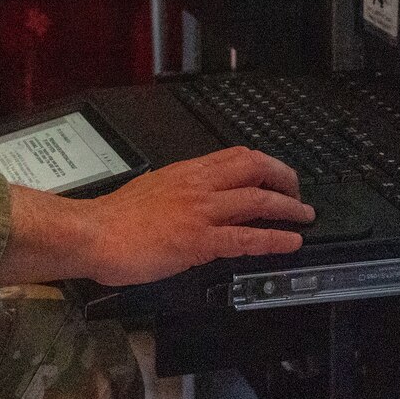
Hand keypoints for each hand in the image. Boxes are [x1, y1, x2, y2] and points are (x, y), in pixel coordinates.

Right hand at [0, 147, 310, 287]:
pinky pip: (246, 238)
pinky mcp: (199, 240)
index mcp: (186, 172)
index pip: (235, 155)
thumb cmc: (112, 219)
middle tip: (298, 191)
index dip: (264, 163)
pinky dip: (274, 239)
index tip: (276, 173)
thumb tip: (191, 202)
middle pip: (255, 169)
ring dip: (288, 208)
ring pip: (258, 200)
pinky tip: (290, 243)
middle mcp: (198, 185)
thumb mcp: (151, 190)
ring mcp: (201, 211)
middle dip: (284, 178)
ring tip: (305, 216)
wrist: (93, 234)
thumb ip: (176, 192)